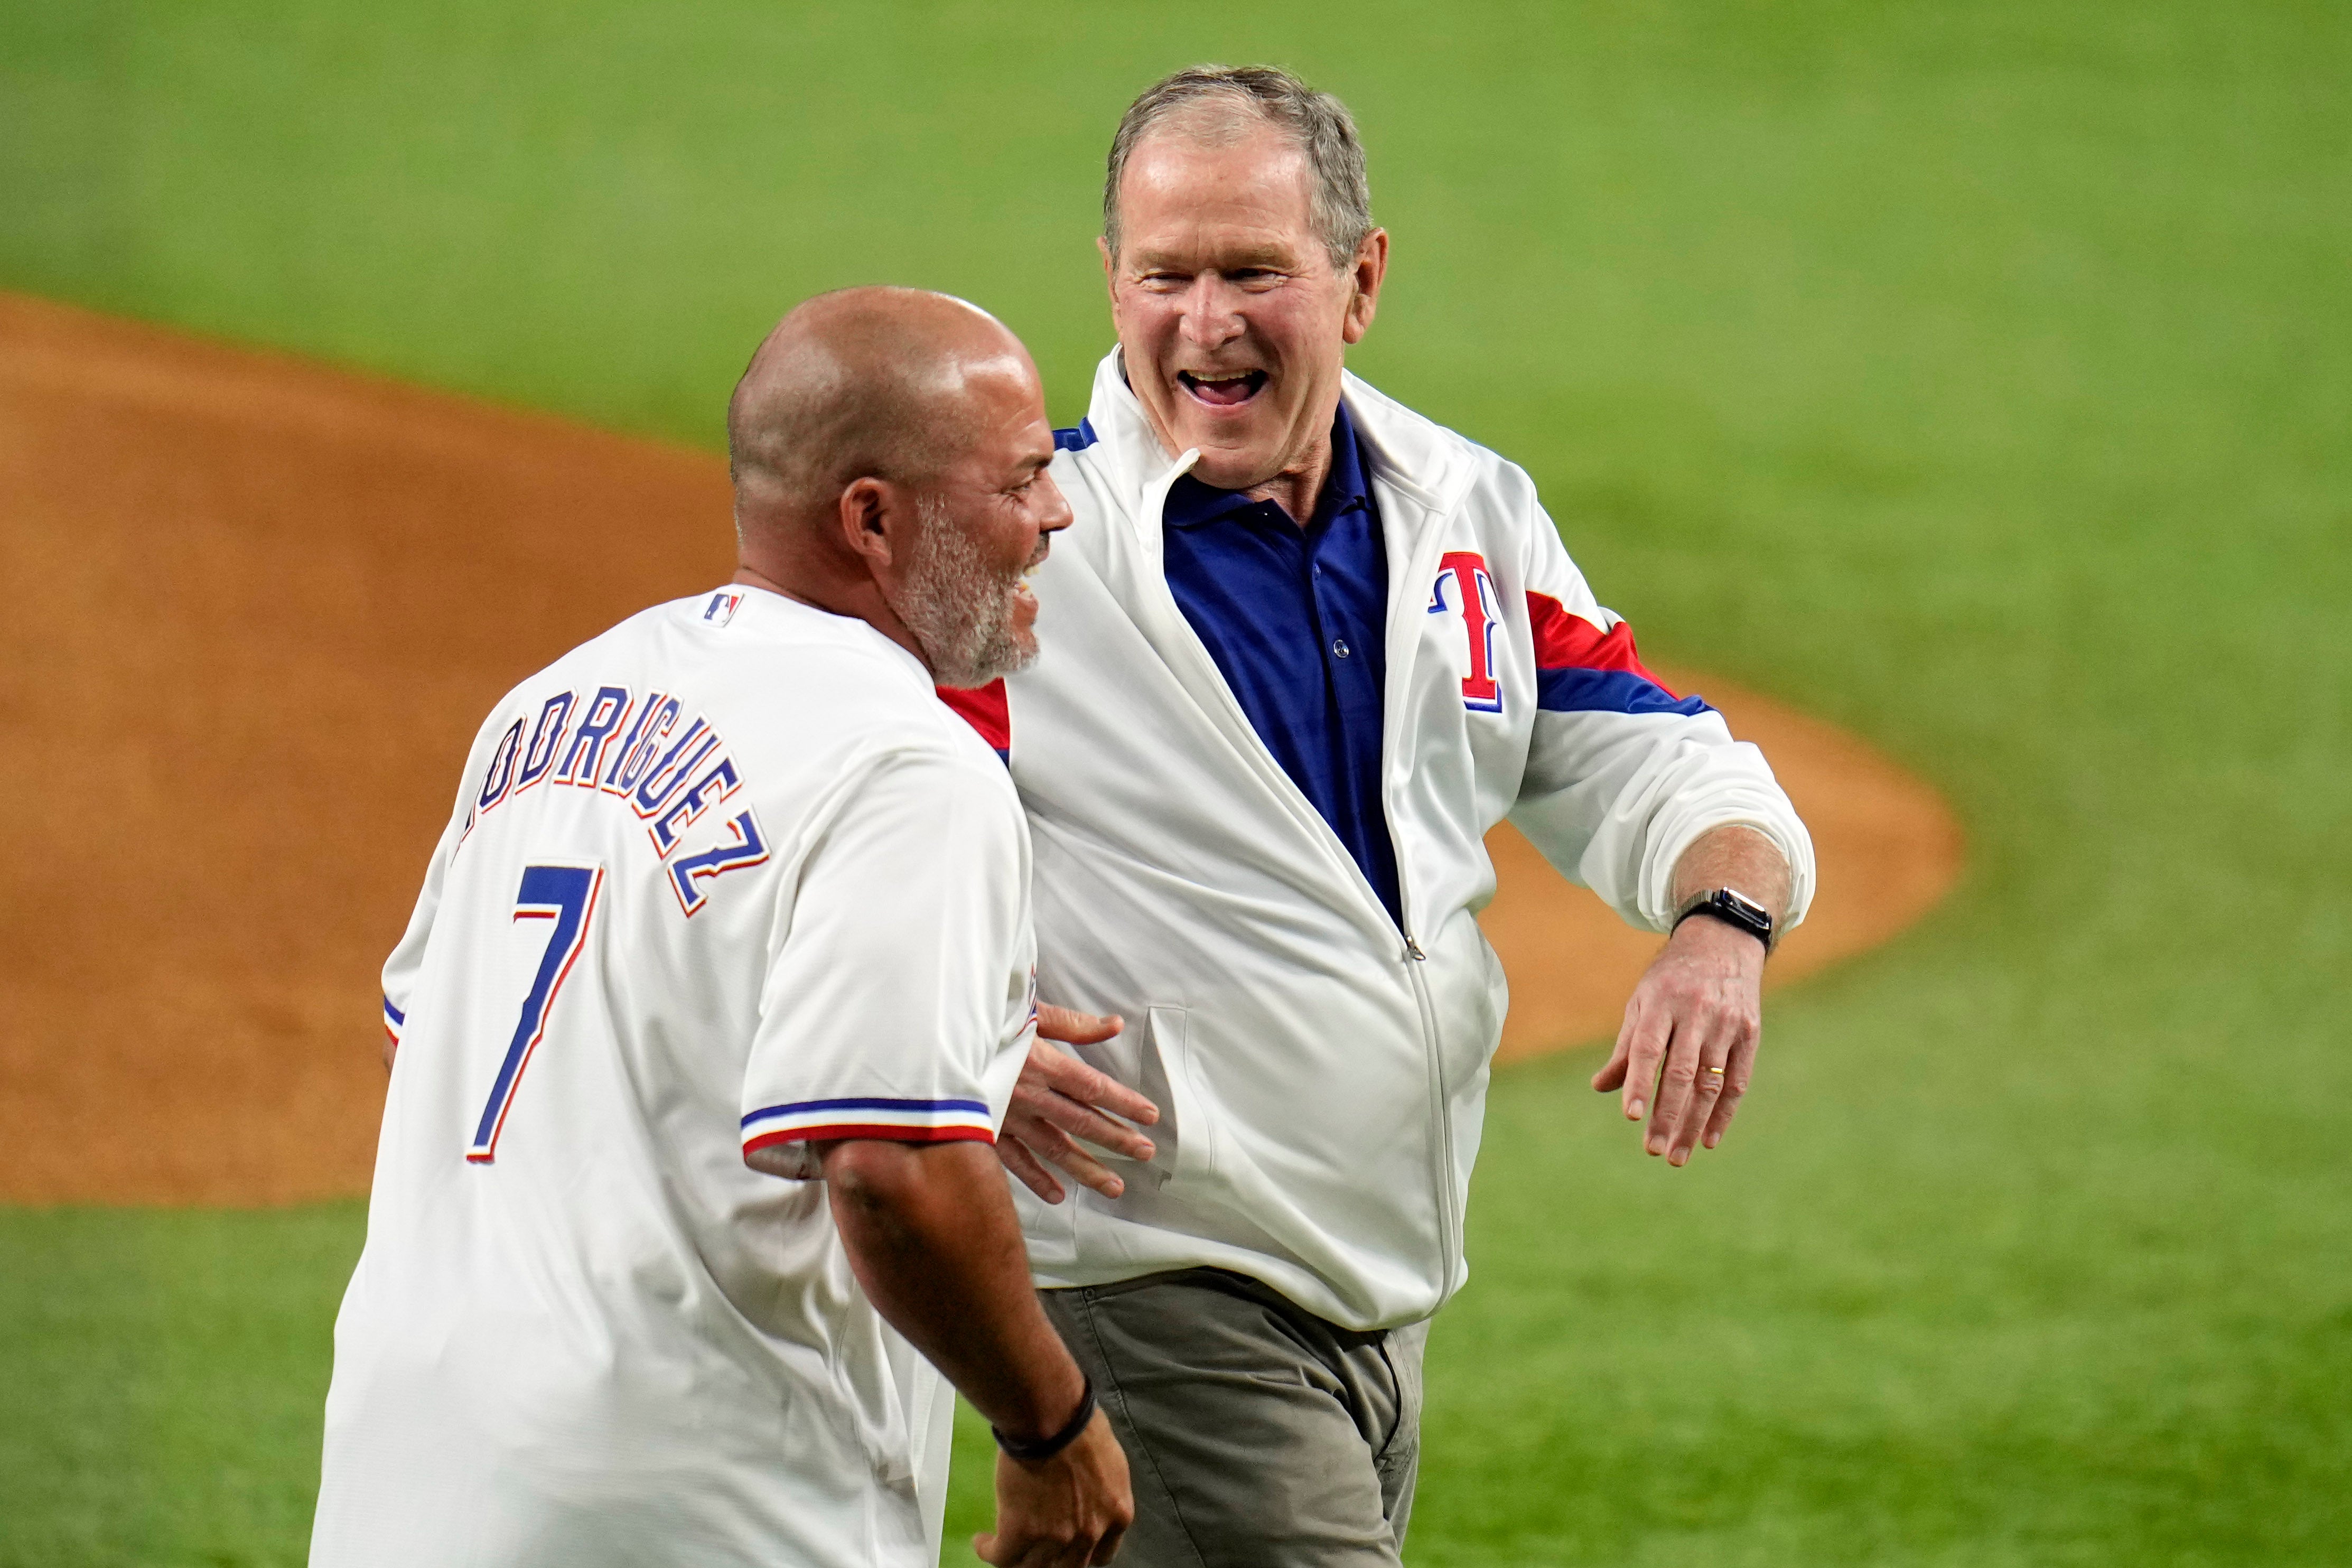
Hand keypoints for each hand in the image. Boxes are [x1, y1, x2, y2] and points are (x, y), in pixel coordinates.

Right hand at [976, 1410, 1132, 1566]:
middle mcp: (1090, 1534)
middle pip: (1068, 1566)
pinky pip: (1001, 1557)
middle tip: (1035, 1549)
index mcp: (1117, 1515)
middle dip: (1051, 1560)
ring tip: (1006, 1549)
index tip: (1068, 1546)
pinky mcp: (1020, 1533)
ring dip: (1018, 1559)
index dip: (1081, 1553)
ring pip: (1033, 1567)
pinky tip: (983, 1542)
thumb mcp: (1109, 1464)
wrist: (1052, 1418)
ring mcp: (1056, 1537)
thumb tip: (1088, 1499)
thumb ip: (1101, 1493)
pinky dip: (989, 1552)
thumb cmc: (1081, 1426)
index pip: (1101, 1555)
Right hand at [996, 1009, 1158, 1203]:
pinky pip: (1014, 1161)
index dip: (1124, 1103)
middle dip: (1116, 1139)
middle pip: (1081, 1122)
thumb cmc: (983, 1019)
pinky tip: (1056, 1196)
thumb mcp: (1029, 1012)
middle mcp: (1029, 1094)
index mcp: (1043, 1062)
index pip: (1094, 1087)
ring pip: (1053, 1148)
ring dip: (1085, 1169)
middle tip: (1146, 1154)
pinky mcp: (984, 1130)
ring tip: (1114, 1186)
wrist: (928, 1039)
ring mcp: (1007, 1117)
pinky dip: (1035, 1179)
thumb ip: (1072, 1024)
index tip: (1151, 1117)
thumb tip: (1114, 1024)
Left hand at [1591, 915, 1764, 1165]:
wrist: (1723, 943)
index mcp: (1662, 1002)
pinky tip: (1708, 1140)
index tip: (1631, 1116)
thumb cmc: (1671, 980)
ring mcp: (1727, 1024)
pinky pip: (1738, 1081)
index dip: (1640, 1083)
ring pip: (1710, 1082)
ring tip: (1676, 1155)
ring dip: (1693, 1123)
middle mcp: (1696, 1013)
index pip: (1649, 1048)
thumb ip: (1626, 1047)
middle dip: (1666, 1115)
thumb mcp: (1642, 1002)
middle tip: (1653, 1150)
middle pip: (1681, 1072)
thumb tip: (1601, 1087)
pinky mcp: (1750, 1033)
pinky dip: (1723, 1113)